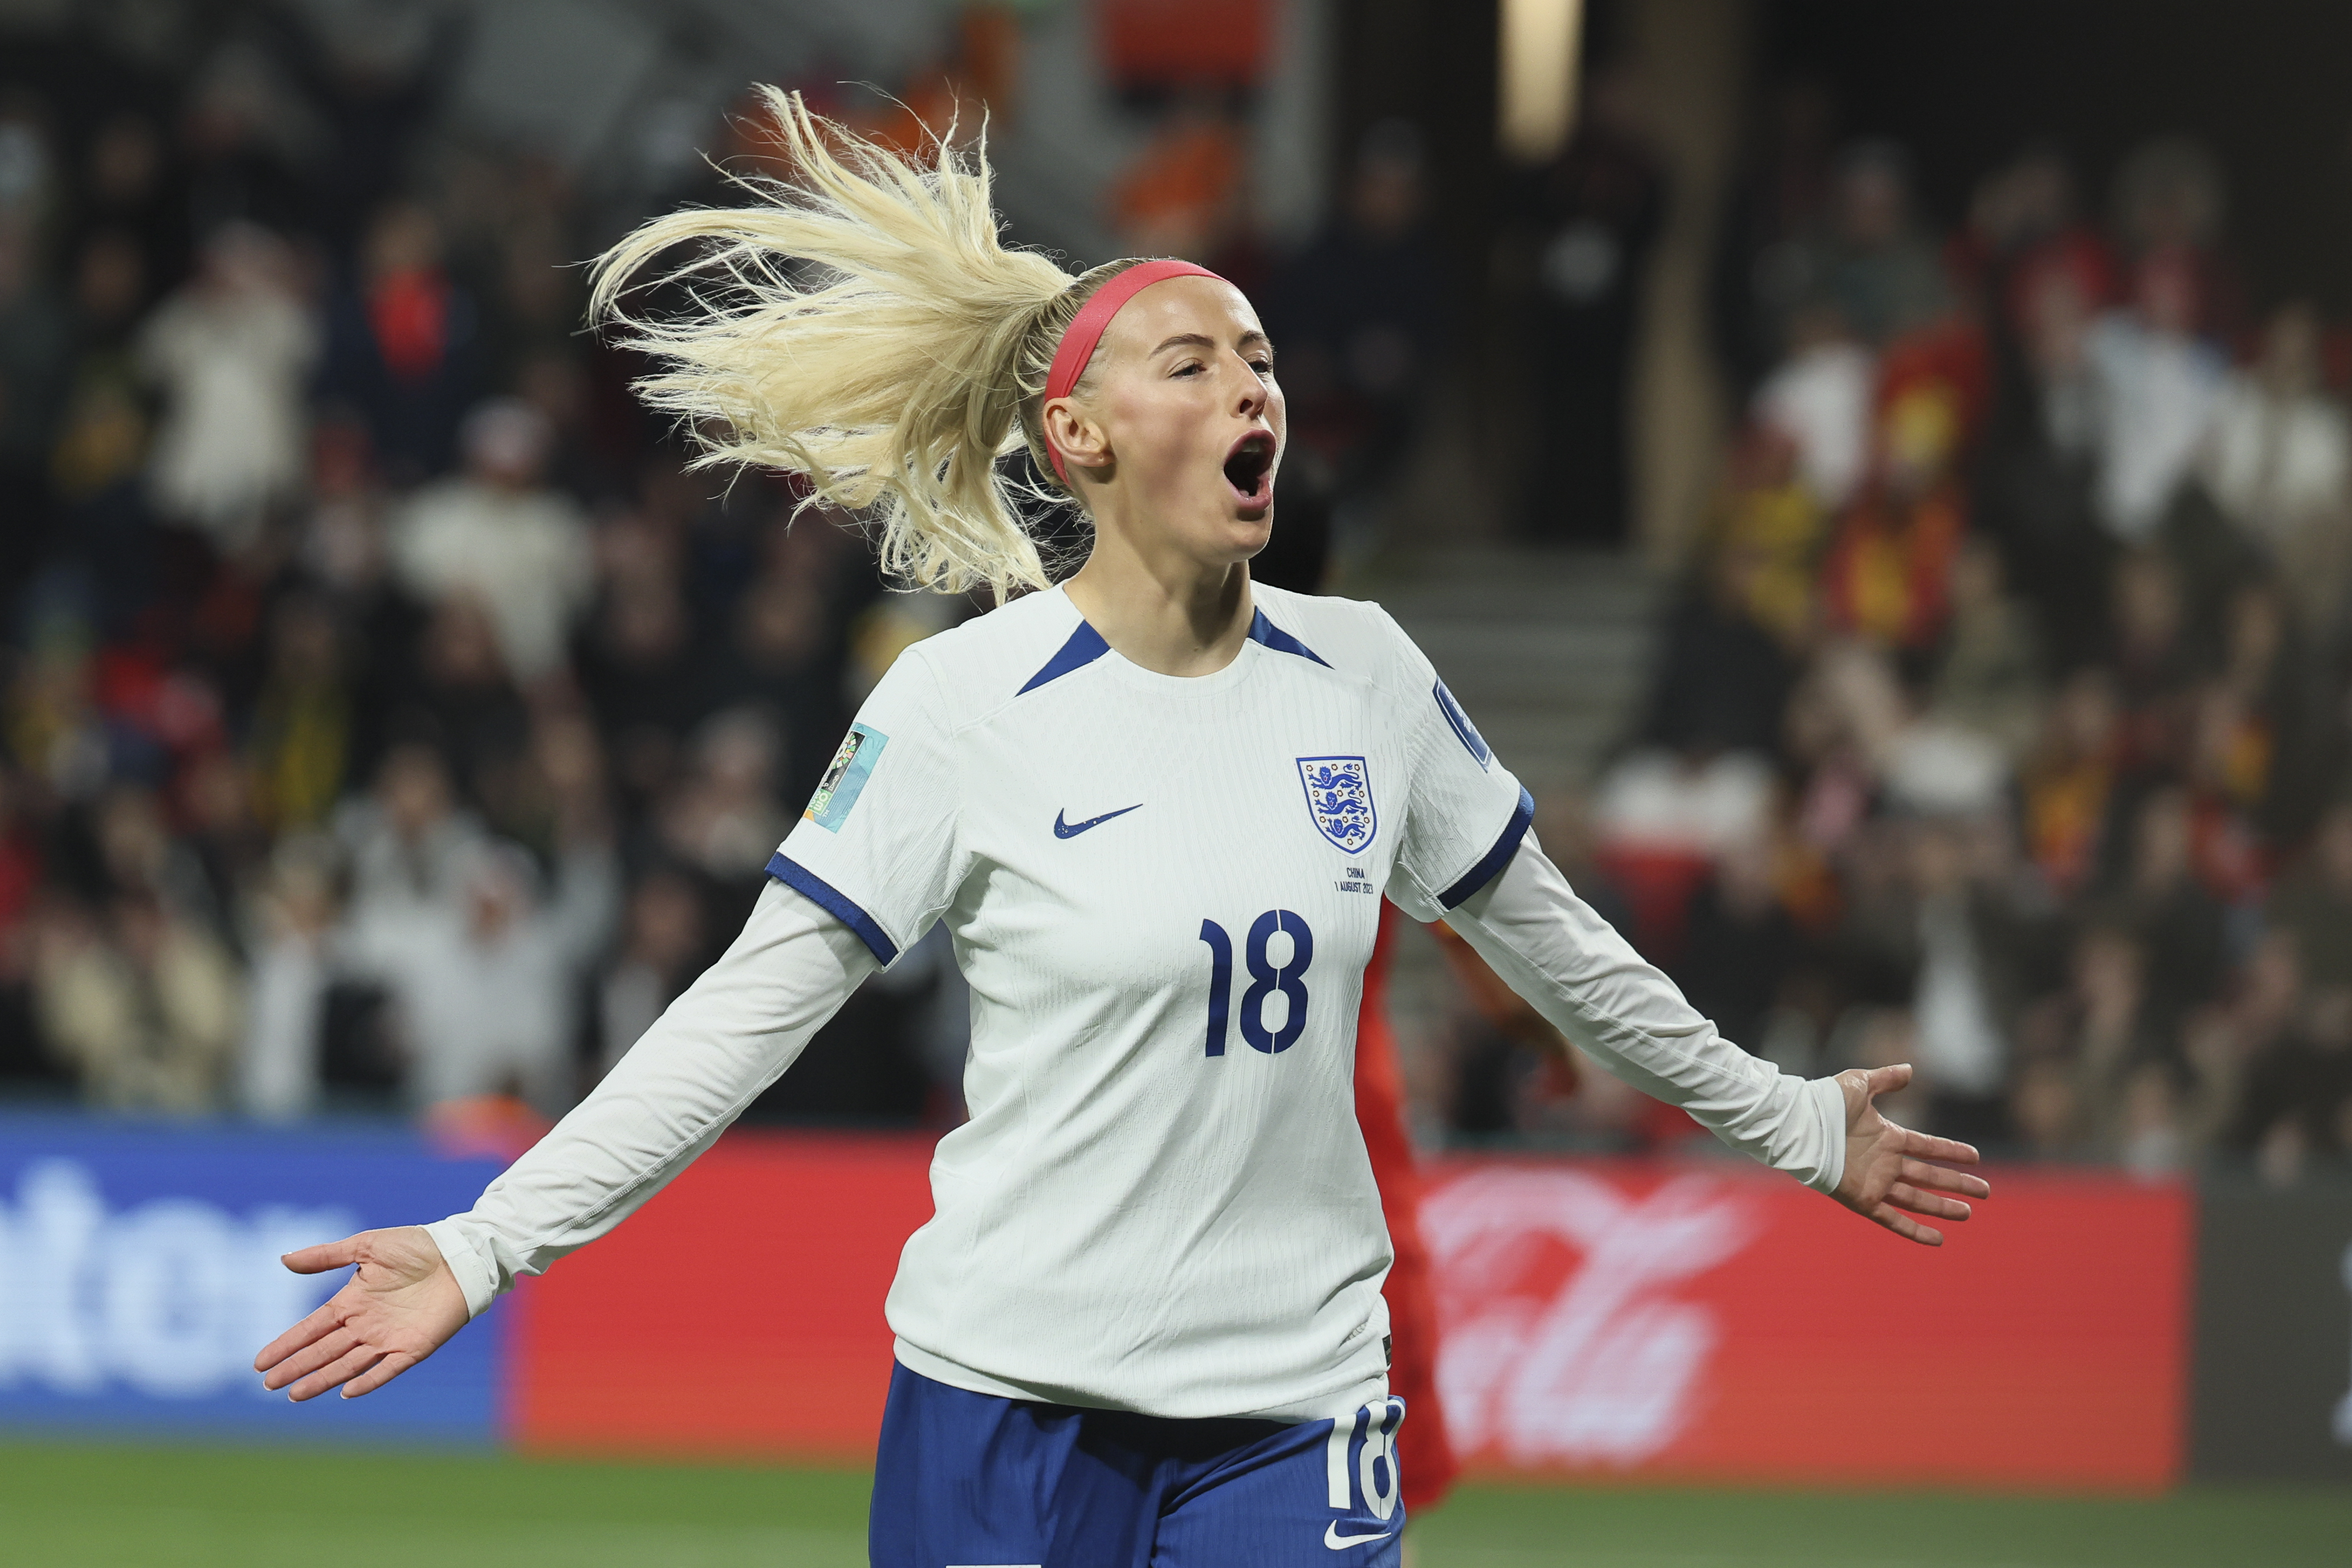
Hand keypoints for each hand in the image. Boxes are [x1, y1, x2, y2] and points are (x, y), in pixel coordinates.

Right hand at [253, 1226, 470, 1400]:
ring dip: (322, 1379)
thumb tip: (283, 1260)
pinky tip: (346, 1392)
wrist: (460, 1254)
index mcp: (352, 1301)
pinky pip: (387, 1369)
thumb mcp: (367, 1246)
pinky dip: (368, 1381)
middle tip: (268, 1385)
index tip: (260, 1363)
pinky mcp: (414, 1347)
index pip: (311, 1328)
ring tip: (295, 1394)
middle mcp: (366, 1324)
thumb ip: (327, 1256)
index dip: (287, 1344)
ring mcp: (388, 1338)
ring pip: (347, 1365)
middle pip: (323, 1351)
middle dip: (296, 1367)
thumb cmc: (416, 1246)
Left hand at [1831, 1064, 1990, 1245]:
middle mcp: (1885, 1162)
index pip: (1928, 1147)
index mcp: (1887, 1137)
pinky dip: (1914, 1230)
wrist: (1800, 1124)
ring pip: (1917, 1199)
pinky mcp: (1862, 1199)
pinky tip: (1937, 1240)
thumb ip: (1885, 1079)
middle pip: (1929, 1176)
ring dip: (1943, 1207)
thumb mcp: (1860, 1084)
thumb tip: (1909, 1069)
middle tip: (1985, 1191)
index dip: (1951, 1152)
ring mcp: (1875, 1182)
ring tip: (1967, 1213)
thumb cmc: (1825, 1102)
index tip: (1975, 1157)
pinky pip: (1893, 1219)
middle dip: (1957, 1184)